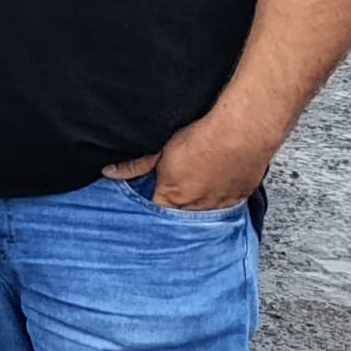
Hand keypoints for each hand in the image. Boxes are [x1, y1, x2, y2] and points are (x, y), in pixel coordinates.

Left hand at [127, 111, 276, 211]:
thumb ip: (136, 166)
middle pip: (180, 216)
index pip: (156, 214)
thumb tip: (109, 173)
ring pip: (204, 215)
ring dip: (198, 206)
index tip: (151, 201)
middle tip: (176, 192)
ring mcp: (220, 206)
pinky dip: (219, 201)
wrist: (240, 134)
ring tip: (197, 188)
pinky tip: (216, 187)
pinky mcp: (239, 199)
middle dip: (175, 209)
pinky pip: (225, 208)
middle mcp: (196, 208)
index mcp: (173, 197)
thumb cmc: (201, 139)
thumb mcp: (160, 151)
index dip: (151, 208)